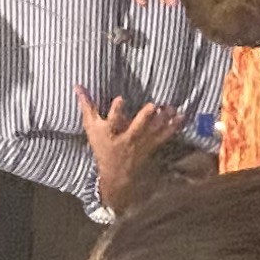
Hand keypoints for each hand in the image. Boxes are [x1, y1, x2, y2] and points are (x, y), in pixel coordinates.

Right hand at [81, 91, 179, 205]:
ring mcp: (141, 144)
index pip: (111, 122)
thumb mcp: (91, 128)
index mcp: (110, 134)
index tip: (120, 99)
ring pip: (153, 132)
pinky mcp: (151, 146)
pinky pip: (164, 136)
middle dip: (143, 119)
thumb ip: (87, 106)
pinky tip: (181, 116)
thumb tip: (78, 86)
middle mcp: (127, 140)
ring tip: (171, 108)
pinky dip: (173, 127)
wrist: (117, 174)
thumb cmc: (103, 147)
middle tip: (152, 106)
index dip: (116, 111)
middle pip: (136, 129)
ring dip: (163, 120)